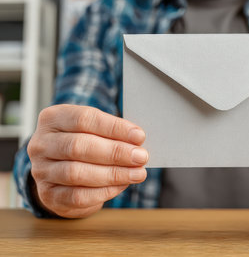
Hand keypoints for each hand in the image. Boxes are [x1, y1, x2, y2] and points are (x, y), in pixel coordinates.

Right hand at [28, 104, 147, 217]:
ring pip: (77, 173)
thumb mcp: (94, 131)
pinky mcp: (48, 195)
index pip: (84, 119)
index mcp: (53, 118)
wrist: (61, 173)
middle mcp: (41, 143)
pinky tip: (122, 185)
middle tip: (141, 156)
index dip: (114, 128)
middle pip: (79, 146)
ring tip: (137, 173)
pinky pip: (77, 196)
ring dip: (113, 174)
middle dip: (115, 152)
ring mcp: (41, 171)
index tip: (139, 136)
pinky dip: (104, 191)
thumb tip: (137, 142)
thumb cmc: (84, 144)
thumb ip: (112, 133)